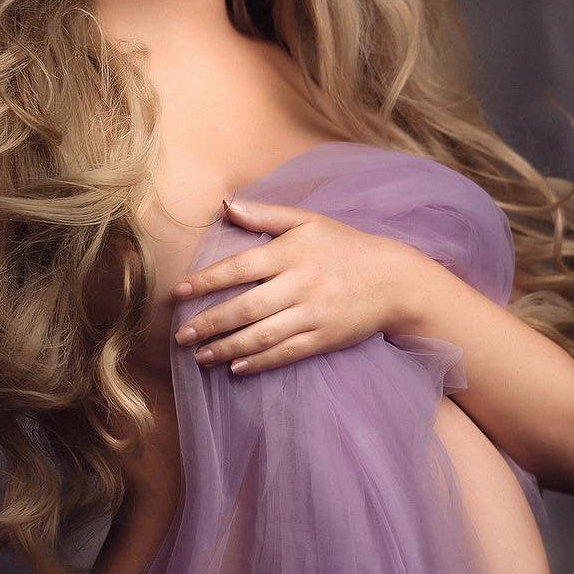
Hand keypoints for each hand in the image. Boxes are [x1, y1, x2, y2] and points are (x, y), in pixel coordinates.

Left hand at [171, 197, 415, 376]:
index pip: (240, 267)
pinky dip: (260, 362)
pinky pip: (286, 353)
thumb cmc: (345, 247)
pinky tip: (237, 368)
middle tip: (181, 335)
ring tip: (201, 356)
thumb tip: (226, 205)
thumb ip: (265, 215)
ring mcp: (313, 314)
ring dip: (227, 348)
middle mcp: (300, 284)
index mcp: (291, 253)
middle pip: (246, 308)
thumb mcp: (309, 221)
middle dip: (210, 323)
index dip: (207, 281)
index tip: (179, 293)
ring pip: (262, 336)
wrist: (394, 279)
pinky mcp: (324, 338)